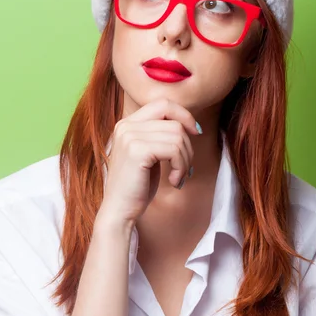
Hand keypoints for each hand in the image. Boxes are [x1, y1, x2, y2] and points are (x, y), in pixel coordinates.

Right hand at [99, 98, 201, 224]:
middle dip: (188, 145)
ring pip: (177, 136)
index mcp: (128, 123)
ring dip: (185, 160)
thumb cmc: (137, 186)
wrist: (119, 211)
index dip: (184, 115)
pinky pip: (174, 149)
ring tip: (178, 176)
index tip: (196, 132)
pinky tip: (174, 181)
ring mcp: (130, 136)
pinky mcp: (137, 150)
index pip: (163, 104)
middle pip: (174, 121)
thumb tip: (189, 123)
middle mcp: (126, 125)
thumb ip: (160, 135)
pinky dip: (181, 167)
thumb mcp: (149, 154)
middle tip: (185, 167)